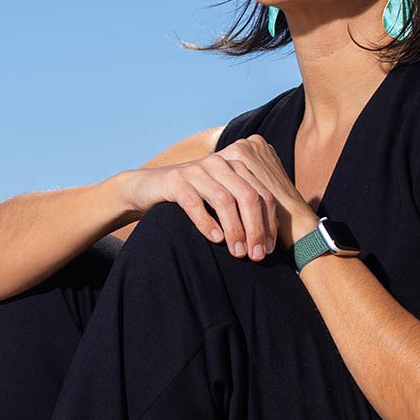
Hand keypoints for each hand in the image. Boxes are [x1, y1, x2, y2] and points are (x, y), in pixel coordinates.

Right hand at [122, 136, 314, 260]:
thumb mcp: (221, 197)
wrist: (150, 187)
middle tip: (256, 255)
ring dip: (234, 229)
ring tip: (238, 253)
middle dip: (255, 229)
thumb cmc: (193, 198)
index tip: (270, 249)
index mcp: (236, 165)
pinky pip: (194, 203)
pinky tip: (215, 239)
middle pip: (247, 196)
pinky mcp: (175, 181)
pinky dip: (206, 222)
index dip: (269, 222)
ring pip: (224, 200)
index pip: (262, 193)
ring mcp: (196, 170)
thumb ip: (243, 208)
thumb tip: (270, 241)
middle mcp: (219, 164)